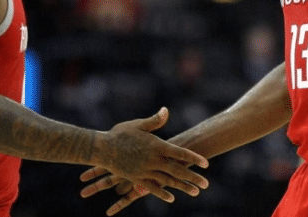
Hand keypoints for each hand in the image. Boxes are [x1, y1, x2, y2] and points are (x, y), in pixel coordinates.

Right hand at [80, 108, 207, 211]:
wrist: (101, 149)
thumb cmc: (120, 134)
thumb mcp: (138, 125)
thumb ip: (155, 121)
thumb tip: (166, 110)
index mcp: (156, 146)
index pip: (180, 153)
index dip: (193, 158)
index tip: (206, 164)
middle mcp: (153, 160)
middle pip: (177, 170)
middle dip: (193, 177)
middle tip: (206, 184)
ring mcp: (145, 171)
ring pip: (167, 181)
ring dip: (182, 186)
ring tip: (195, 192)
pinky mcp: (136, 178)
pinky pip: (152, 187)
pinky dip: (162, 192)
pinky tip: (172, 197)